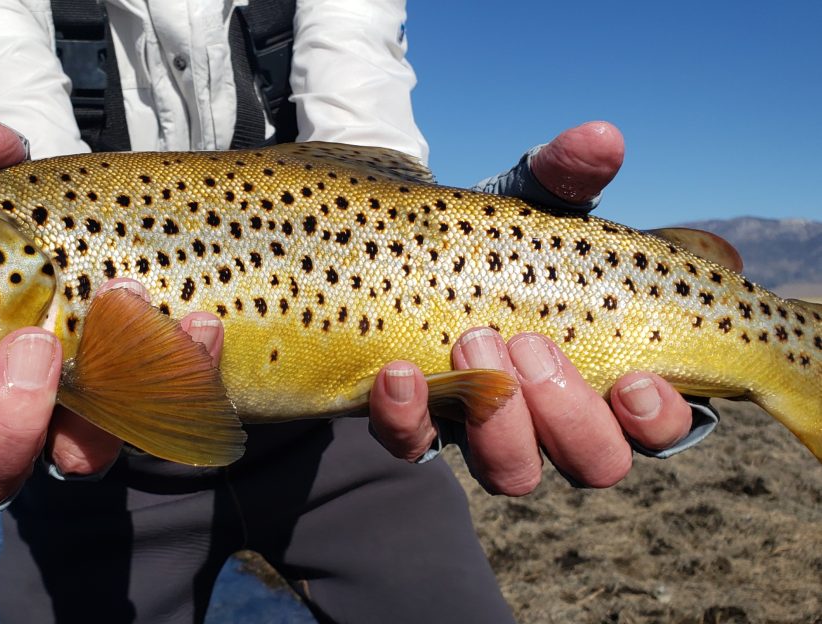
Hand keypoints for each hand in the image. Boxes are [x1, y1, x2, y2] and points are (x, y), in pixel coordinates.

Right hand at [0, 117, 224, 508]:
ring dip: (101, 400)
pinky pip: (166, 415)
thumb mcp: (3, 191)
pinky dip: (185, 369)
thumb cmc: (31, 223)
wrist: (124, 236)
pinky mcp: (147, 410)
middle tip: (33, 347)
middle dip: (4, 429)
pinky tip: (200, 324)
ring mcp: (78, 420)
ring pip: (73, 462)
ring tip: (125, 316)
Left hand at [368, 121, 693, 494]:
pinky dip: (407, 417)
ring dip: (500, 419)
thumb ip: (566, 175)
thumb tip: (601, 138)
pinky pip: (416, 447)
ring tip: (471, 340)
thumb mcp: (530, 201)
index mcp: (612, 371)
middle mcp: (558, 418)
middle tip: (531, 341)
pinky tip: (396, 372)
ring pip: (515, 474)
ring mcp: (489, 430)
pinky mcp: (422, 426)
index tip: (635, 378)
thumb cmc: (496, 234)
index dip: (657, 418)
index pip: (661, 427)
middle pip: (595, 462)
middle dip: (569, 411)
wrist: (405, 244)